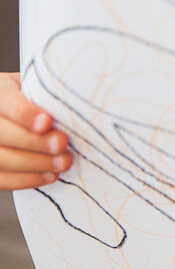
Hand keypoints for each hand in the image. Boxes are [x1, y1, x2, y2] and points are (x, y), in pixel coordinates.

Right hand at [0, 73, 71, 190]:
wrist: (28, 118)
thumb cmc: (41, 100)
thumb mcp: (43, 89)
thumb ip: (49, 96)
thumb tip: (73, 108)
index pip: (4, 101)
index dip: (24, 114)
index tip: (47, 122)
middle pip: (0, 133)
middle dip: (34, 142)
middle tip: (62, 144)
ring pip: (1, 159)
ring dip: (35, 164)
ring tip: (63, 162)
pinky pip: (2, 179)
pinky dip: (27, 180)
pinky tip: (50, 175)